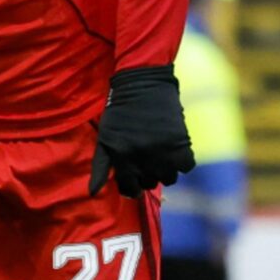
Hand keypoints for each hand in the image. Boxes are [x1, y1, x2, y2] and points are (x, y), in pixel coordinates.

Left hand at [89, 65, 195, 197]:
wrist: (142, 86)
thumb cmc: (119, 113)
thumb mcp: (104, 139)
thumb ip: (100, 168)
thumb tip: (93, 194)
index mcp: (122, 159)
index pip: (129, 189)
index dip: (131, 185)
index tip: (134, 177)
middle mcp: (143, 160)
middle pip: (149, 184)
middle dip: (147, 175)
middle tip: (146, 159)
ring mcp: (164, 153)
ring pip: (169, 179)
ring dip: (165, 170)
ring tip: (160, 155)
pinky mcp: (181, 144)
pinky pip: (186, 166)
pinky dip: (182, 161)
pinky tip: (173, 149)